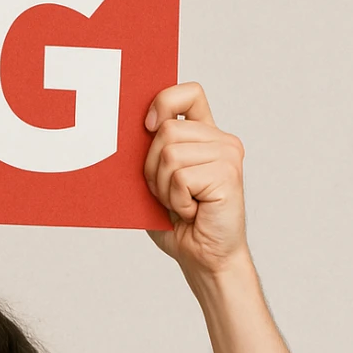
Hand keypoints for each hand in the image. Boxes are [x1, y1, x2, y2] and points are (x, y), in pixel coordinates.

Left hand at [142, 83, 246, 276]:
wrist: (205, 258)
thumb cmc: (181, 225)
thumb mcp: (158, 182)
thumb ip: (152, 153)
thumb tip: (123, 133)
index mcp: (205, 136)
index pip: (189, 93)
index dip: (164, 102)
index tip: (148, 127)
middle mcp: (221, 140)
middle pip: (167, 131)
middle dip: (153, 168)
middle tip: (170, 194)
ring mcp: (227, 154)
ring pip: (170, 154)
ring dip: (165, 188)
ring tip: (183, 204)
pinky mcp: (228, 173)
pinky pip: (180, 177)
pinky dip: (177, 201)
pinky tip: (193, 212)